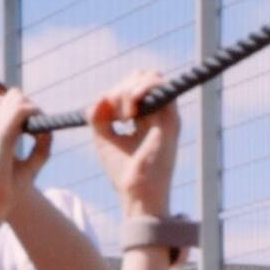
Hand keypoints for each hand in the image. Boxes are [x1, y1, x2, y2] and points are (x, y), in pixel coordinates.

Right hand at [0, 89, 49, 213]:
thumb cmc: (3, 191)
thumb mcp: (27, 168)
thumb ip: (39, 151)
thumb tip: (49, 133)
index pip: (5, 104)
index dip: (24, 110)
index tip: (37, 131)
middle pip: (13, 95)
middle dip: (31, 106)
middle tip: (40, 130)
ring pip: (17, 97)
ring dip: (34, 109)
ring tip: (40, 132)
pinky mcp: (0, 136)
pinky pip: (21, 110)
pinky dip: (36, 115)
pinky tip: (41, 134)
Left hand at [89, 73, 178, 215]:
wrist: (138, 193)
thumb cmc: (124, 172)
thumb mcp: (103, 138)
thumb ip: (98, 116)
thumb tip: (100, 98)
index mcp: (143, 116)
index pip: (130, 86)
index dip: (113, 92)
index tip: (103, 115)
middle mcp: (156, 112)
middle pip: (139, 77)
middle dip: (119, 89)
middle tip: (114, 116)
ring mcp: (165, 114)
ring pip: (150, 77)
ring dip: (128, 90)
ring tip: (122, 115)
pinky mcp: (171, 118)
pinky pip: (160, 85)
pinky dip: (141, 89)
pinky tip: (128, 110)